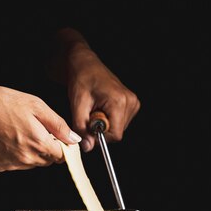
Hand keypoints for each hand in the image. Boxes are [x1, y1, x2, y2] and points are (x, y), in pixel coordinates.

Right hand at [0, 72, 80, 171]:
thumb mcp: (35, 105)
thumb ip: (58, 125)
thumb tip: (74, 140)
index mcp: (38, 144)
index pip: (61, 155)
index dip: (60, 144)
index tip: (53, 135)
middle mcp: (25, 159)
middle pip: (46, 160)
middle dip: (45, 147)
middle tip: (31, 128)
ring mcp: (10, 164)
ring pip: (30, 163)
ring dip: (29, 151)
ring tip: (15, 130)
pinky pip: (13, 164)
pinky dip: (13, 154)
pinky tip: (4, 138)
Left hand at [49, 28, 140, 151]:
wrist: (85, 64)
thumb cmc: (81, 79)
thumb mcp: (77, 105)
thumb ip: (82, 128)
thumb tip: (88, 146)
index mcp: (119, 101)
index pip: (114, 135)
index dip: (99, 137)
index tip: (88, 126)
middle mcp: (130, 101)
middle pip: (116, 133)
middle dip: (100, 129)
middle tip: (90, 113)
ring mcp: (133, 102)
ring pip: (118, 129)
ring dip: (104, 125)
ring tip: (95, 108)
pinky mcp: (131, 104)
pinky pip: (120, 122)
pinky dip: (108, 120)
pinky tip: (101, 108)